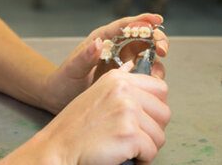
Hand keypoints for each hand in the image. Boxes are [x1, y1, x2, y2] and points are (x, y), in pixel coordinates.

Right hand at [8, 62, 170, 164]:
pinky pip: (151, 152)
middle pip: (165, 113)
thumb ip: (119, 80)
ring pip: (160, 135)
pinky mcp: (129, 134)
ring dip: (147, 147)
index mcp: (118, 79)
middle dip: (153, 131)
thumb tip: (132, 65)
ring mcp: (127, 111)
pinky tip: (125, 157)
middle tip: (135, 139)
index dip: (155, 110)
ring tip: (127, 148)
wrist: (57, 148)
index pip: (161, 89)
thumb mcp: (96, 92)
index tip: (143, 121)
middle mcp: (124, 91)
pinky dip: (141, 160)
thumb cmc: (75, 127)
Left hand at [41, 13, 168, 113]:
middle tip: (162, 50)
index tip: (157, 20)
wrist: (58, 99)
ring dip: (156, 62)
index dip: (143, 20)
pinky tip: (150, 84)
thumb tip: (97, 43)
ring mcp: (123, 62)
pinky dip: (151, 77)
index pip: (126, 25)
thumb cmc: (62, 81)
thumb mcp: (72, 69)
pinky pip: (144, 73)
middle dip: (157, 40)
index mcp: (103, 38)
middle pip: (143, 37)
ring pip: (148, 55)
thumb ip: (84, 57)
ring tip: (155, 74)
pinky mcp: (126, 77)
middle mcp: (116, 47)